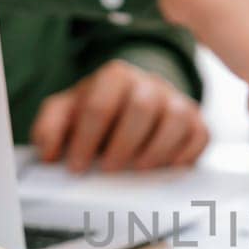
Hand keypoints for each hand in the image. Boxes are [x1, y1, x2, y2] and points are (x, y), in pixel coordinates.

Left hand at [33, 60, 208, 172]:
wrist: (131, 102)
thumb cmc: (97, 110)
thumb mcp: (66, 112)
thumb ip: (49, 128)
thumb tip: (49, 153)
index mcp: (114, 77)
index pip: (100, 105)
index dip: (87, 139)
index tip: (77, 166)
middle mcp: (149, 83)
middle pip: (141, 107)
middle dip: (123, 143)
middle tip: (109, 170)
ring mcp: (176, 100)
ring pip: (175, 119)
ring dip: (156, 150)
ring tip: (138, 171)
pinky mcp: (196, 121)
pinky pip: (200, 135)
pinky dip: (186, 155)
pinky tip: (168, 169)